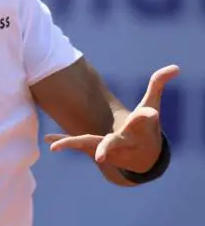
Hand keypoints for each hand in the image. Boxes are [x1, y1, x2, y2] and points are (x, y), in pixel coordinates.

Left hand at [46, 64, 178, 172]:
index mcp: (138, 130)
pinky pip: (77, 145)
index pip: (144, 121)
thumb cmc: (146, 129)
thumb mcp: (152, 105)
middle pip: (114, 143)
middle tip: (101, 158)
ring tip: (54, 147)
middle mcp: (122, 142)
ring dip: (73, 143)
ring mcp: (106, 147)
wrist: (142, 157)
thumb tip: (176, 67)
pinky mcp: (94, 149)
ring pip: (89, 145)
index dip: (147, 116)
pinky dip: (63, 141)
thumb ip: (159, 84)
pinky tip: (48, 139)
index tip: (150, 113)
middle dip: (107, 147)